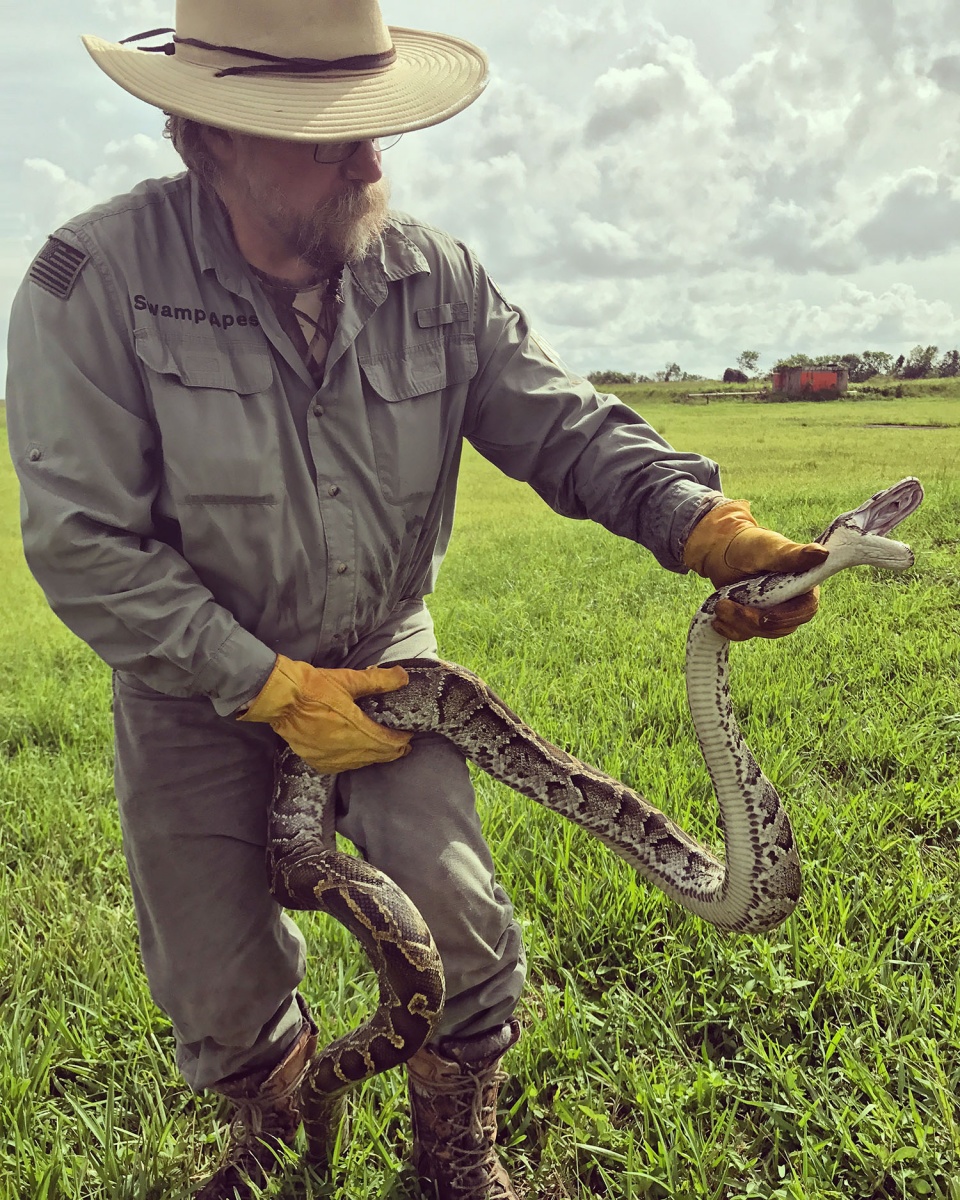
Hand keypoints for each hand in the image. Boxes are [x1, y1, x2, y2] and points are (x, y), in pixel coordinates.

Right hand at [239, 655, 411, 771]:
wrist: (280, 699)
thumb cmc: (313, 687)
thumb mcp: (348, 680)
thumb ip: (378, 680)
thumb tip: (403, 676)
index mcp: (356, 730)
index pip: (388, 742)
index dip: (402, 739)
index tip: (408, 733)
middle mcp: (346, 750)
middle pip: (378, 756)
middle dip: (393, 750)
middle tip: (402, 744)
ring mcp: (331, 758)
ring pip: (362, 763)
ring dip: (375, 756)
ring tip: (384, 748)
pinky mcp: (317, 761)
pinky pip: (343, 766)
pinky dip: (355, 760)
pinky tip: (357, 754)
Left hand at [683, 500, 828, 640]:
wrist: (722, 549)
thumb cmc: (750, 544)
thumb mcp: (770, 548)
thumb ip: (793, 555)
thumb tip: (823, 554)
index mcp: (804, 584)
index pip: (806, 609)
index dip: (787, 617)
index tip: (764, 616)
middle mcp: (792, 602)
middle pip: (782, 626)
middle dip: (753, 621)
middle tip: (724, 605)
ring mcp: (773, 612)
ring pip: (762, 632)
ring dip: (738, 623)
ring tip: (718, 606)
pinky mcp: (754, 619)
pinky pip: (746, 634)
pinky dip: (730, 630)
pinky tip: (716, 621)